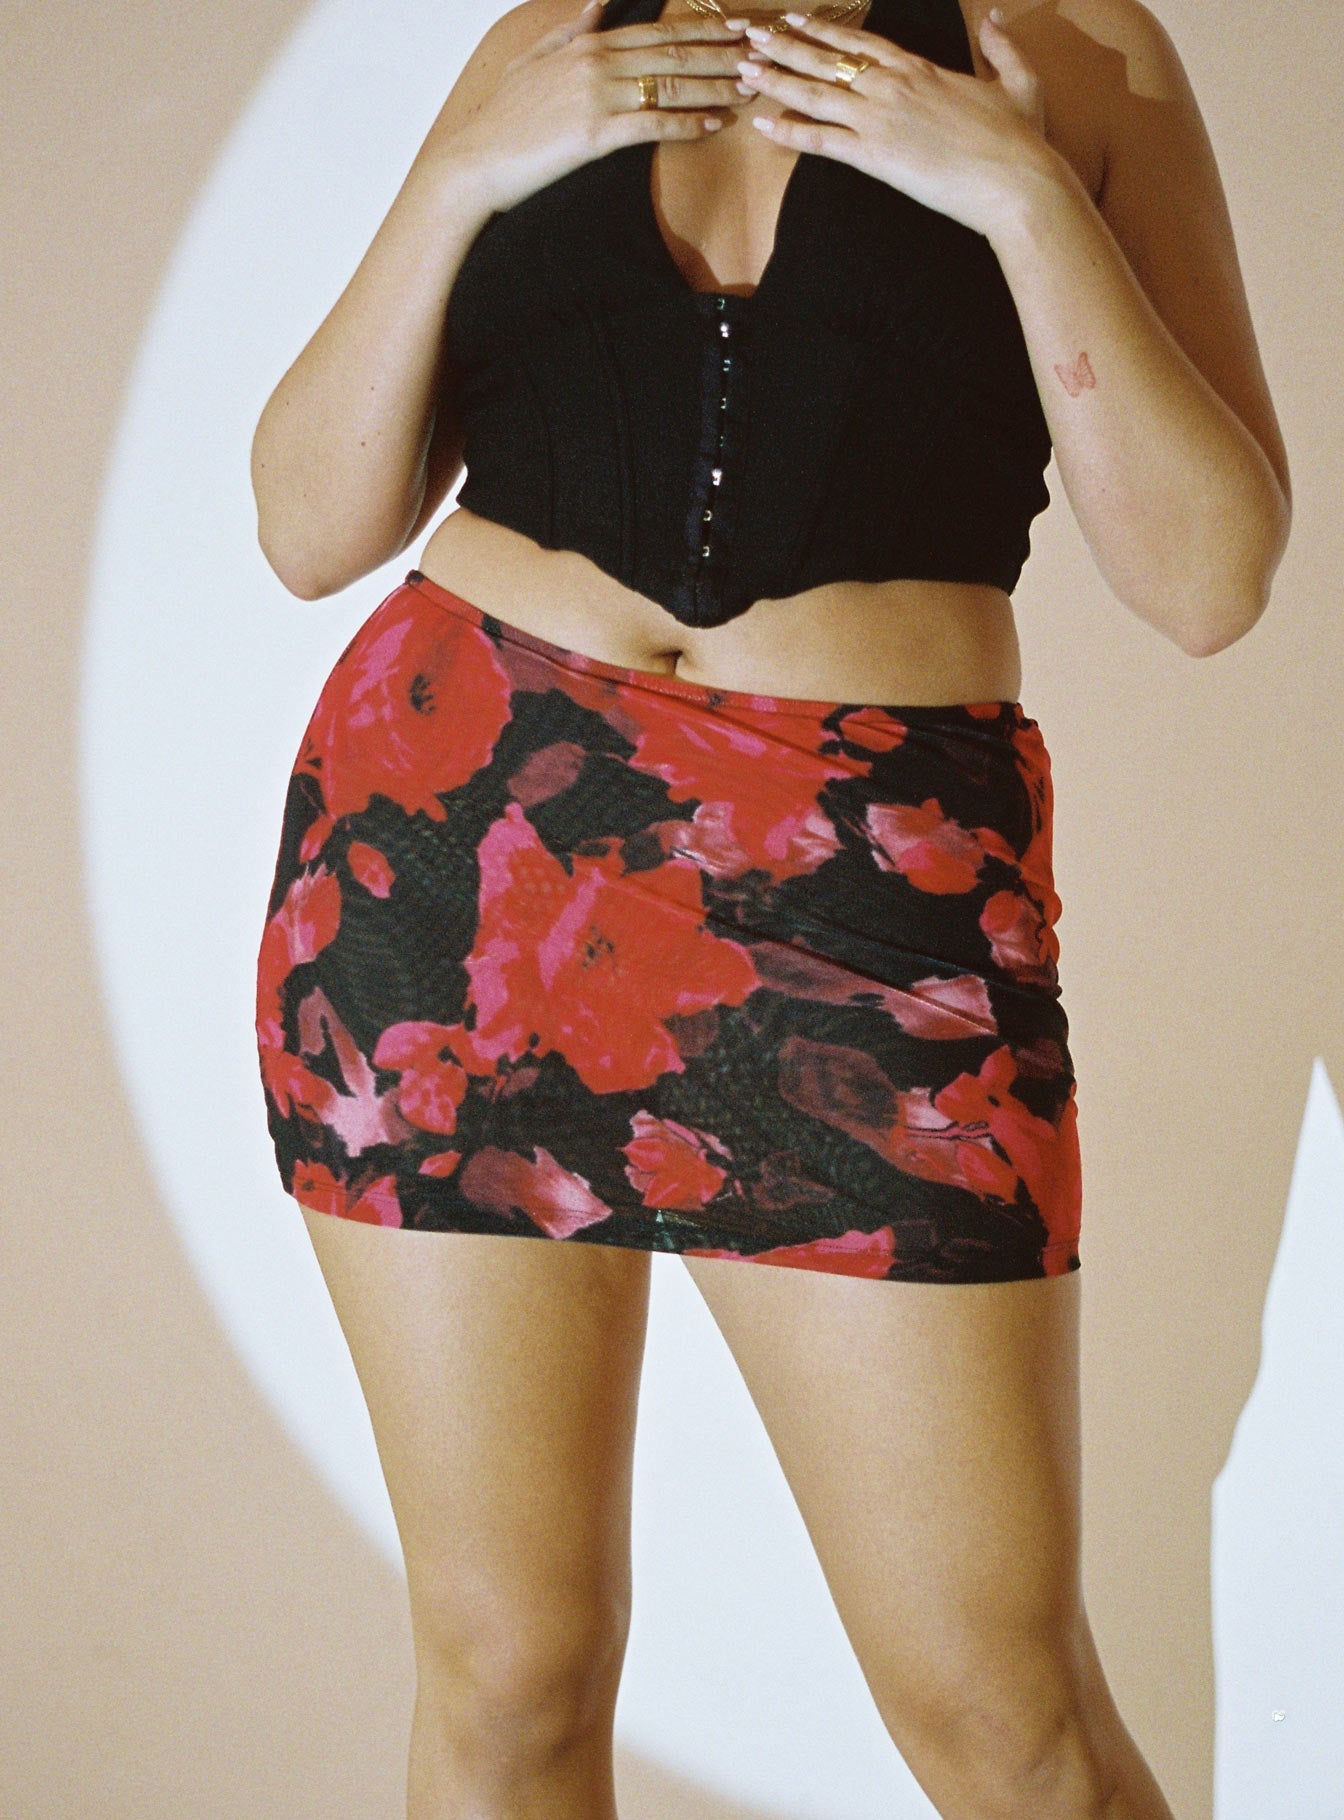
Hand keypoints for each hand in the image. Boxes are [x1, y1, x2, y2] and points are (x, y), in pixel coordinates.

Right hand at [437, 0, 749, 217]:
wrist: (475, 160)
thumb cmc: (503, 118)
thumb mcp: (534, 61)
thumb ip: (571, 31)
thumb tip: (598, 5)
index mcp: (588, 43)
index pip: (657, 31)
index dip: (702, 28)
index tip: (736, 27)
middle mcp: (597, 61)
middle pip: (673, 52)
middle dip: (721, 51)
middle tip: (760, 51)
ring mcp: (597, 96)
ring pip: (670, 85)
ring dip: (714, 86)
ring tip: (749, 87)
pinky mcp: (595, 134)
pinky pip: (653, 125)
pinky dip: (686, 124)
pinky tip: (714, 126)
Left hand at [733, 8, 1052, 236]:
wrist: (1015, 179)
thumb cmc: (1019, 139)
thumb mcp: (1018, 83)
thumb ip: (1002, 48)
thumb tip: (995, 20)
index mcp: (920, 69)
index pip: (862, 43)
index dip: (825, 31)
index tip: (796, 21)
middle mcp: (893, 86)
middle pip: (828, 61)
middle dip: (786, 48)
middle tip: (753, 37)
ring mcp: (880, 119)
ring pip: (817, 94)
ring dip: (777, 81)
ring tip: (745, 71)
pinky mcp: (875, 156)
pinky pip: (822, 141)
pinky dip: (791, 132)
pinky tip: (764, 124)